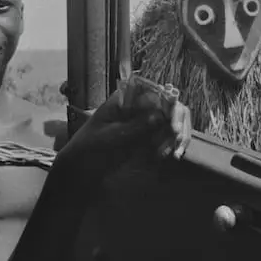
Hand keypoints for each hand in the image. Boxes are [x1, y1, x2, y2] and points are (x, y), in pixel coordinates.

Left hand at [62, 82, 191, 161]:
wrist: (81, 168)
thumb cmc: (89, 147)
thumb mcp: (109, 138)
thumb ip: (133, 128)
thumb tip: (160, 116)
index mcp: (126, 98)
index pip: (155, 92)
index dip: (169, 105)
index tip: (172, 127)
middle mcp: (140, 106)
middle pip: (171, 105)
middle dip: (177, 123)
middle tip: (176, 142)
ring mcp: (147, 121)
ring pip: (174, 121)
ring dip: (178, 136)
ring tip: (174, 154)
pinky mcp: (150, 136)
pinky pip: (169, 136)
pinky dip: (174, 144)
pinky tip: (174, 156)